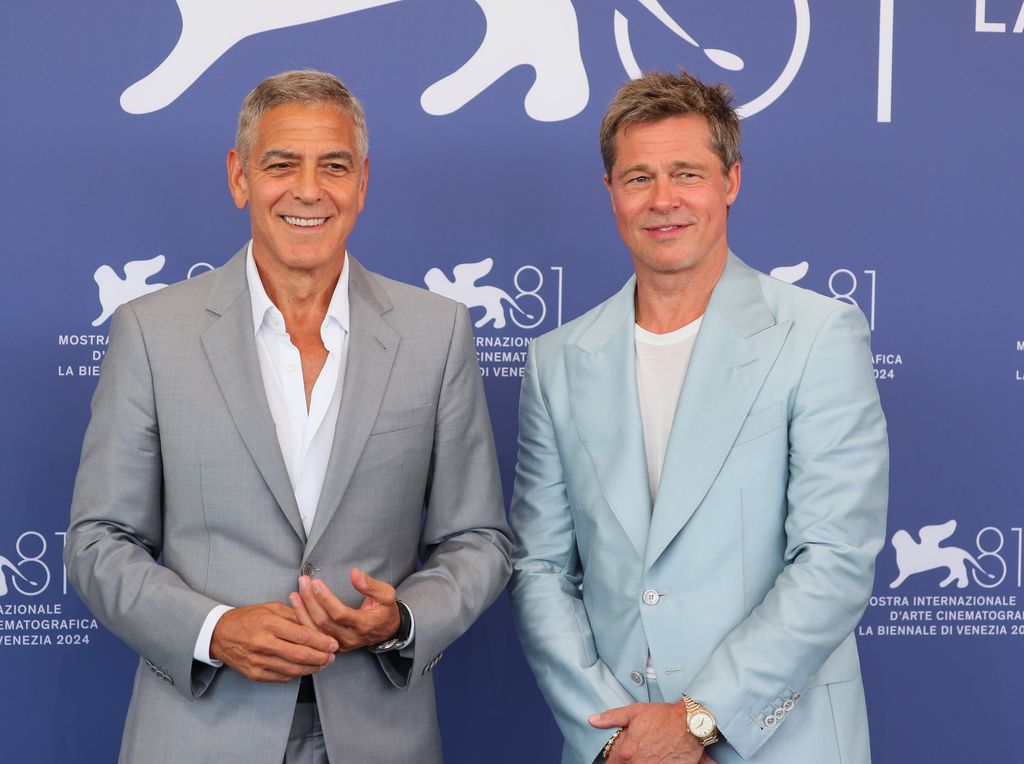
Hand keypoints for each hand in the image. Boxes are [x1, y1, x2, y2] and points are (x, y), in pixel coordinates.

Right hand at [210, 602, 338, 681]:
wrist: (219, 634)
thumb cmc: (248, 618)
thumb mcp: (271, 608)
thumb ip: (294, 615)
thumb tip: (317, 624)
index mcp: (269, 624)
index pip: (302, 635)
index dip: (321, 642)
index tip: (333, 644)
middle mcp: (263, 644)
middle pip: (300, 655)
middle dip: (321, 658)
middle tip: (332, 657)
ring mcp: (258, 661)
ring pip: (293, 670)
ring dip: (312, 669)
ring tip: (323, 664)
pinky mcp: (254, 674)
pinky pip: (281, 677)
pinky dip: (296, 674)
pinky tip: (305, 669)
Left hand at [290, 568, 401, 651]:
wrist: (387, 631)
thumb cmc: (385, 610)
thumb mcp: (386, 594)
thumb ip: (370, 584)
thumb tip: (354, 573)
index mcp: (364, 624)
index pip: (339, 614)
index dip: (325, 599)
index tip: (315, 583)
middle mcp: (350, 637)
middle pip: (324, 622)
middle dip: (310, 601)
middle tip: (303, 582)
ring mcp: (340, 644)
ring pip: (315, 631)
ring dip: (302, 612)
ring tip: (294, 594)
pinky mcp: (333, 646)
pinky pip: (314, 635)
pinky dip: (303, 621)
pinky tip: (296, 608)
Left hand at [590, 702, 713, 763]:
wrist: (691, 724)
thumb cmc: (664, 717)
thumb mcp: (635, 712)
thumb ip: (612, 718)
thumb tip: (593, 720)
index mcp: (626, 751)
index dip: (613, 759)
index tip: (619, 755)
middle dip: (629, 760)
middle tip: (638, 752)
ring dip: (641, 762)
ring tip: (649, 754)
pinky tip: (658, 758)